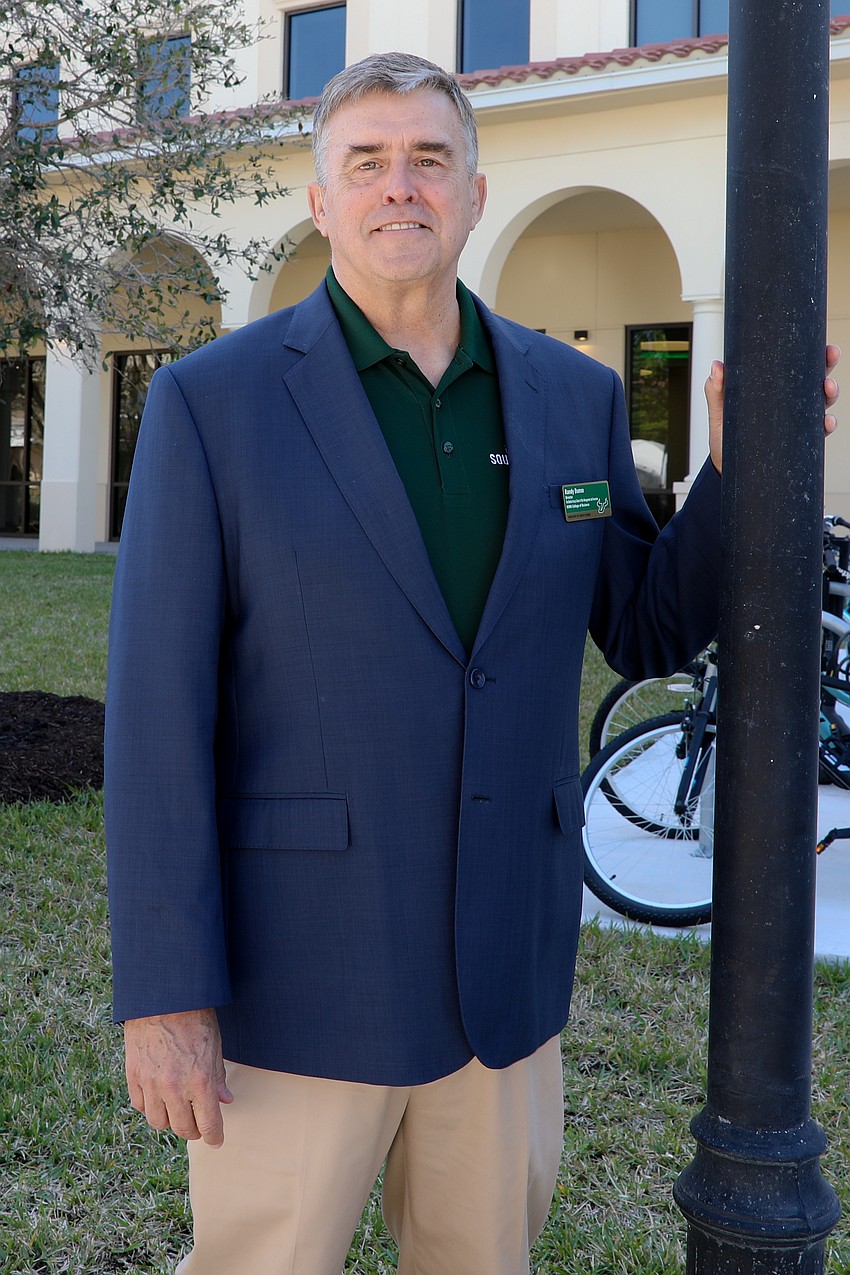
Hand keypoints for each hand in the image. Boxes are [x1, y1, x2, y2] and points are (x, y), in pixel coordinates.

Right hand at [124, 1007, 233, 1146]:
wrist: (163, 998)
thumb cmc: (194, 1018)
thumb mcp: (214, 1046)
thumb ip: (218, 1077)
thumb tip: (224, 1100)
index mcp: (199, 1081)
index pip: (208, 1125)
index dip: (214, 1137)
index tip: (216, 1140)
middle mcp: (174, 1088)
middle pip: (183, 1129)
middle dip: (194, 1129)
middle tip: (199, 1123)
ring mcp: (151, 1083)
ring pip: (159, 1122)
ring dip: (171, 1120)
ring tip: (178, 1109)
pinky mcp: (133, 1076)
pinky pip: (141, 1105)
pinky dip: (150, 1106)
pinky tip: (159, 1096)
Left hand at [704, 344, 839, 474]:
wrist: (727, 468)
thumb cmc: (726, 438)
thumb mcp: (719, 413)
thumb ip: (716, 391)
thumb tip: (717, 366)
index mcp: (773, 391)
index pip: (795, 368)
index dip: (811, 355)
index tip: (820, 345)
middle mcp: (789, 405)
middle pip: (815, 381)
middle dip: (826, 366)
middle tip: (829, 357)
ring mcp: (795, 423)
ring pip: (821, 404)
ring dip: (830, 394)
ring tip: (827, 389)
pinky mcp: (797, 442)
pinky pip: (817, 433)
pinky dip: (826, 426)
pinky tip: (826, 422)